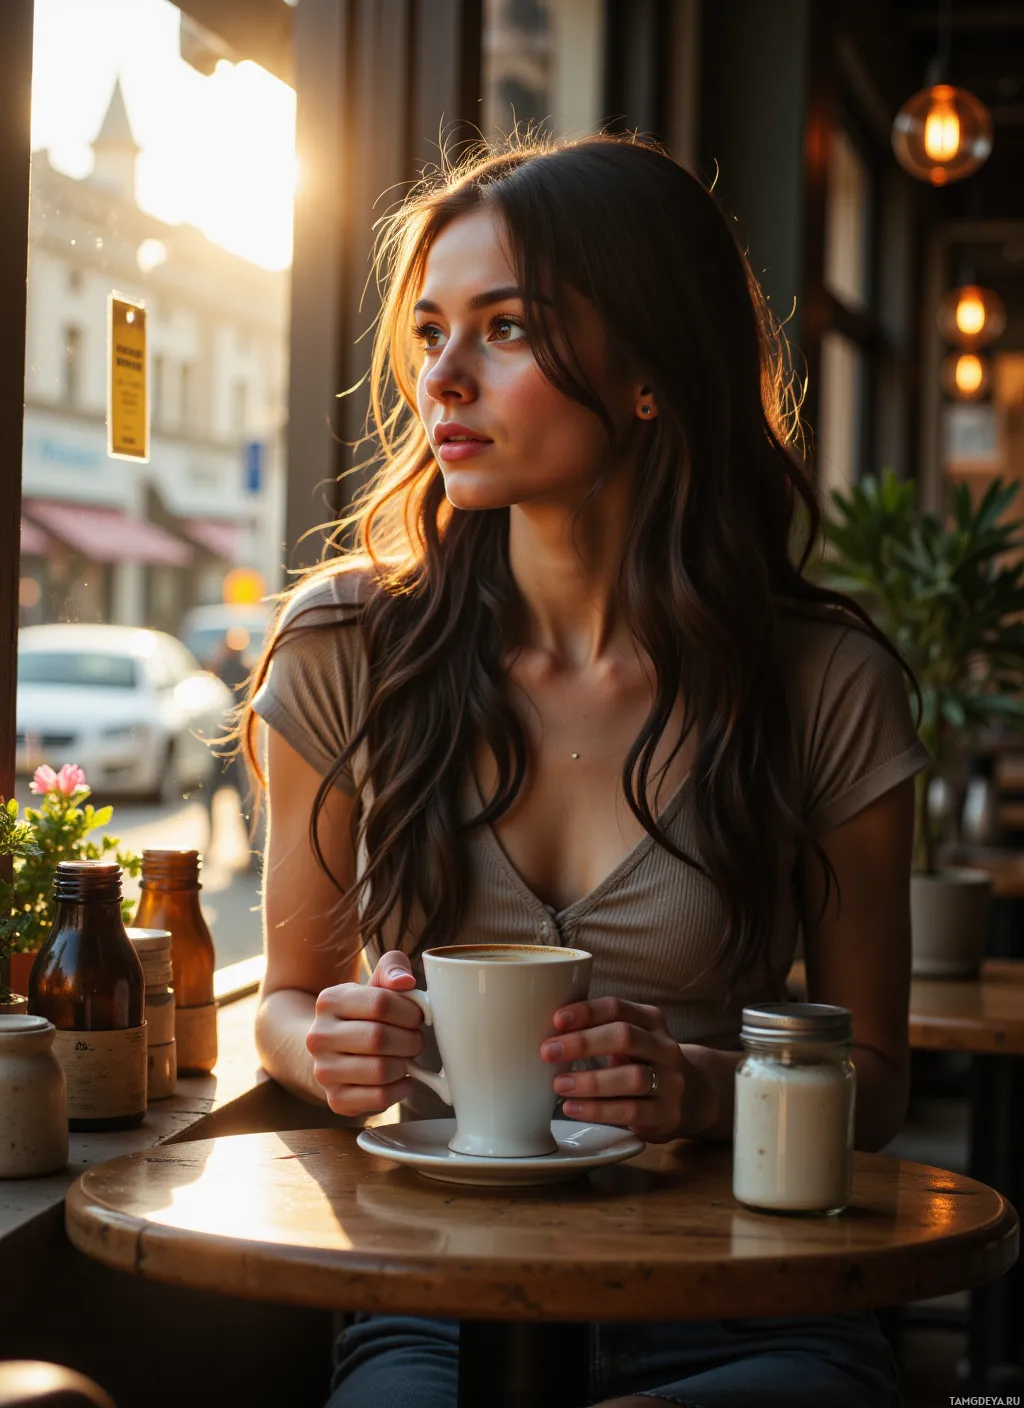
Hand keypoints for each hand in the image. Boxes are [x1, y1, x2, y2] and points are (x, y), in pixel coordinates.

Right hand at [305, 951, 422, 1114]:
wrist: (333, 1049)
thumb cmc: (365, 1013)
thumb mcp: (375, 982)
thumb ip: (393, 967)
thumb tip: (405, 981)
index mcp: (329, 1001)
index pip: (381, 1003)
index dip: (410, 1011)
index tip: (418, 1016)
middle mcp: (318, 1036)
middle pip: (380, 1038)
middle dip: (411, 1040)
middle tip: (416, 1039)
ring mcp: (323, 1071)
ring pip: (380, 1070)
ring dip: (406, 1064)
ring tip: (406, 1056)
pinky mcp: (335, 1099)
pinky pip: (379, 1098)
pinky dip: (400, 1089)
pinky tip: (402, 1078)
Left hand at [540, 996, 714, 1141]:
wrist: (690, 1096)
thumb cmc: (642, 1061)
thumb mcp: (630, 1039)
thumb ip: (599, 1030)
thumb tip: (545, 1030)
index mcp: (651, 1020)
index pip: (617, 1007)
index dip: (586, 1012)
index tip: (556, 1019)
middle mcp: (664, 1047)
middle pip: (625, 1037)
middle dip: (583, 1043)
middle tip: (548, 1052)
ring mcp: (670, 1082)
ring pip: (632, 1077)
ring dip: (590, 1081)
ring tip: (558, 1084)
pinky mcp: (666, 1114)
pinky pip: (631, 1111)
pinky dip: (598, 1110)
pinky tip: (573, 1108)